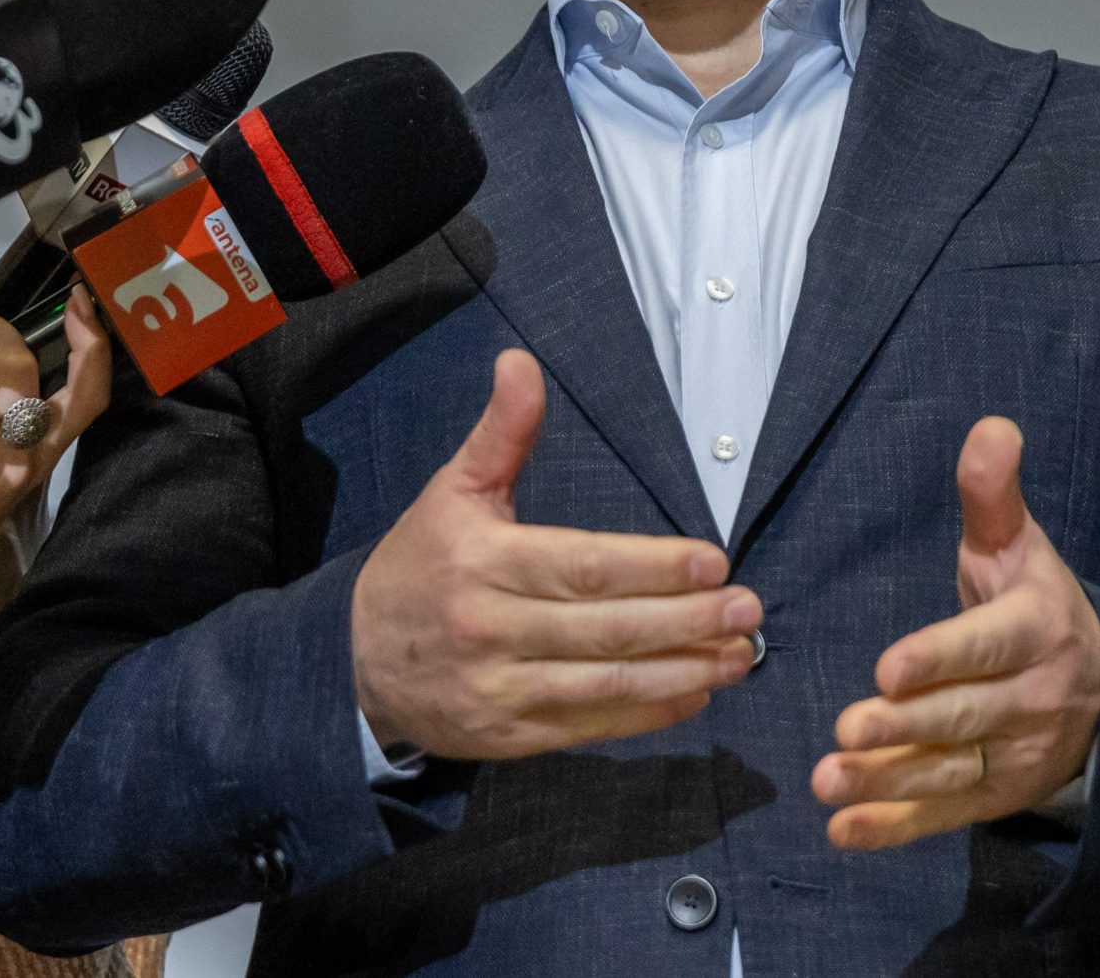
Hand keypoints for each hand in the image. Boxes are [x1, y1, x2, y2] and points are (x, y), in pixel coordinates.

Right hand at [349, 349, 758, 759]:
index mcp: (484, 561)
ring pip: (605, 684)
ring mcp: (499, 689)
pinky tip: (693, 693)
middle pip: (605, 629)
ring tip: (737, 654)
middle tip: (748, 609)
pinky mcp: (507, 737)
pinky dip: (647, 714)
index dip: (654, 567)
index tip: (713, 563)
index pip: (584, 566)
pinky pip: (588, 726)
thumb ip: (501, 434)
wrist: (351, 660)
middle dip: (686, 621)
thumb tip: (522, 362)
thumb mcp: (451, 492)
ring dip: (681, 672)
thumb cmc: (419, 566)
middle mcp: (492, 628)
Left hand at [811, 418, 1099, 850]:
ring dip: (886, 782)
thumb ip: (994, 496)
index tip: (888, 668)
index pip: (986, 646)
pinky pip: (944, 814)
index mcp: (1038, 629)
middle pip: (963, 716)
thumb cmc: (1033, 604)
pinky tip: (843, 831)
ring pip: (948, 771)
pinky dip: (895, 828)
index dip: (939, 658)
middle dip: (904, 726)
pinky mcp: (996, 796)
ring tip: (828, 782)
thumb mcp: (1018, 548)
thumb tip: (992, 428)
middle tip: (845, 729)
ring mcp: (1016, 755)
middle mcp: (1033, 698)